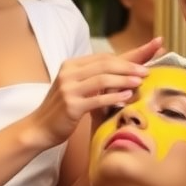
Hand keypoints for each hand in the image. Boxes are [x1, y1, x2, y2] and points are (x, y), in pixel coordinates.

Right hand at [31, 38, 162, 147]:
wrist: (39, 128)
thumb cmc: (62, 109)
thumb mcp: (76, 88)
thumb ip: (94, 78)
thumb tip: (124, 70)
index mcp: (70, 66)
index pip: (103, 57)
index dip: (125, 56)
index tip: (144, 57)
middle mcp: (68, 74)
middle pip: (104, 65)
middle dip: (128, 66)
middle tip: (146, 71)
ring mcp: (68, 90)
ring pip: (102, 79)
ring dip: (124, 79)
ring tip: (140, 81)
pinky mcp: (71, 106)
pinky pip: (97, 99)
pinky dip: (114, 97)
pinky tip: (127, 97)